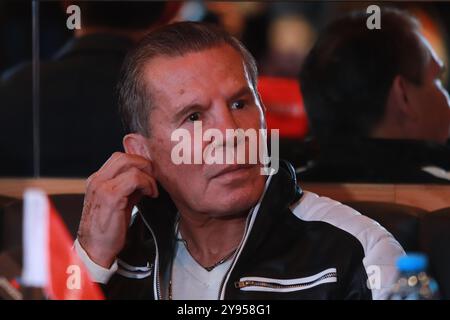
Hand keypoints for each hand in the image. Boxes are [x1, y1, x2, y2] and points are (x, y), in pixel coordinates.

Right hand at [77, 152, 157, 267]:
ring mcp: (102, 186)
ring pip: (130, 163)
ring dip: (147, 175)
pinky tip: (150, 194)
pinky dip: (147, 183)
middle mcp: (97, 180)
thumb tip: (146, 179)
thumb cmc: (107, 230)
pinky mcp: (111, 197)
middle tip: (154, 178)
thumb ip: (130, 189)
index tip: (150, 175)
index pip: (119, 158)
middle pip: (124, 156)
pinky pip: (134, 178)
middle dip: (144, 164)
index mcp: (97, 180)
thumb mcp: (119, 203)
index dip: (138, 163)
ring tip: (152, 189)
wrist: (95, 250)